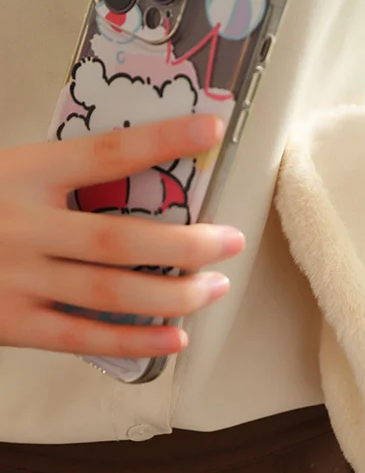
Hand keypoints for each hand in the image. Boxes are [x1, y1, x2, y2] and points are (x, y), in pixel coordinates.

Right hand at [0, 115, 244, 356]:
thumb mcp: (6, 175)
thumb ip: (58, 178)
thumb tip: (137, 177)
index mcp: (20, 173)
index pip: (104, 152)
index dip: (162, 140)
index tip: (211, 131)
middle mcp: (21, 225)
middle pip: (120, 238)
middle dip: (187, 243)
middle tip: (232, 242)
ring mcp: (15, 278)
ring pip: (110, 291)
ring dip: (174, 295)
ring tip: (215, 289)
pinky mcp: (11, 323)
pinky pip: (83, 337)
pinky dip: (134, 341)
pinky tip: (175, 339)